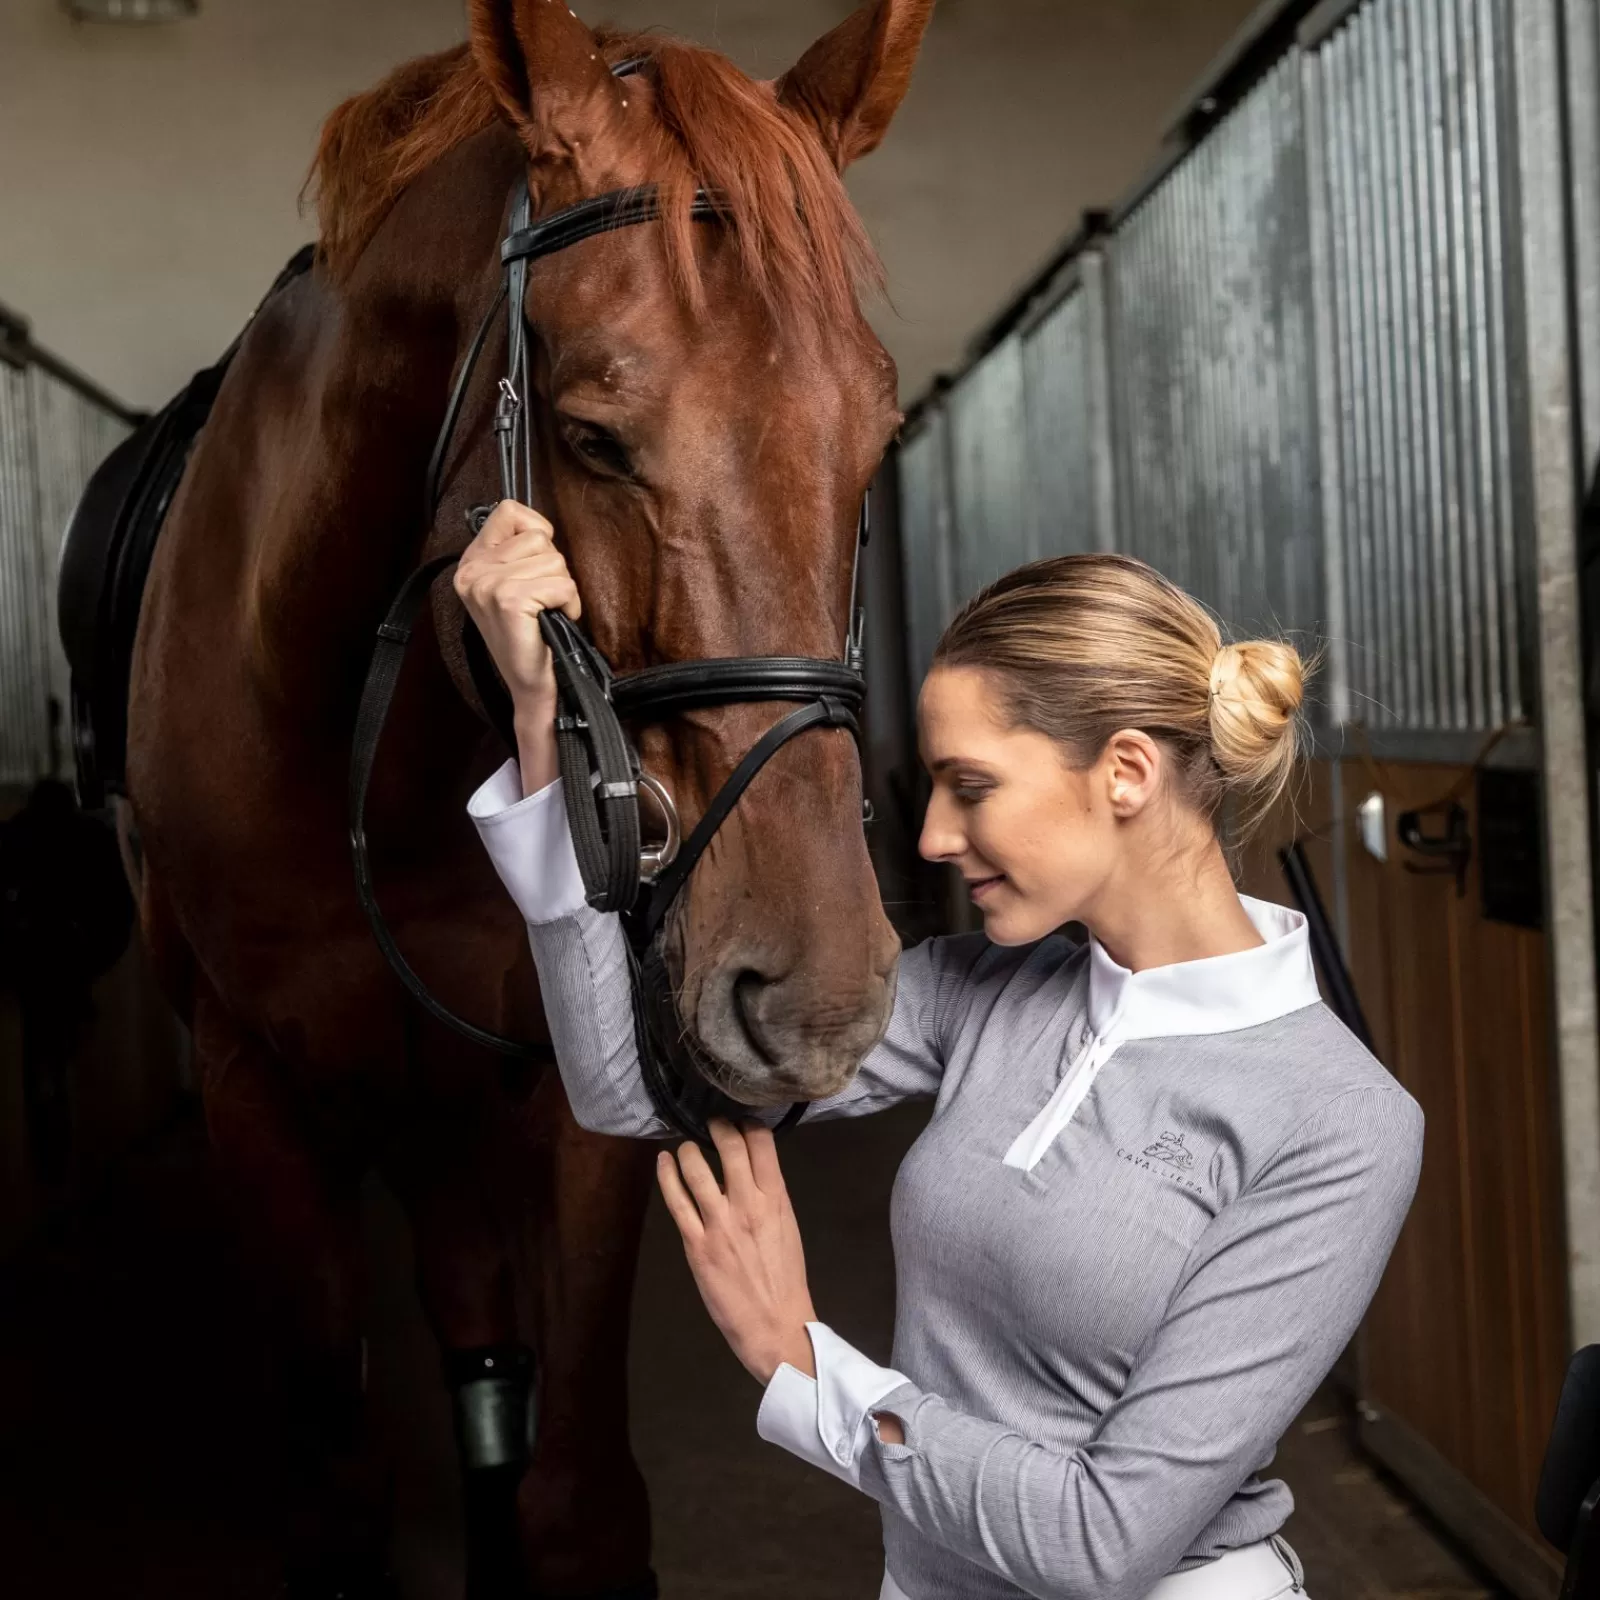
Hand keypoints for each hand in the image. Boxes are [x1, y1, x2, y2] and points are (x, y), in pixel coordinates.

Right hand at [454, 500, 579, 792]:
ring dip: (562, 588)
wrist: (531, 684)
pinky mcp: (509, 601)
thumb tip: (542, 529)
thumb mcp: (513, 585)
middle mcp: (473, 571)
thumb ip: (517, 552)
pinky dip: (569, 603)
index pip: (509, 510)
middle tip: (543, 601)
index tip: (537, 565)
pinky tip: (554, 620)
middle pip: (539, 538)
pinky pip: (562, 583)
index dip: (536, 532)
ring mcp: (487, 585)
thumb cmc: (531, 635)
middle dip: (553, 569)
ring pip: (554, 560)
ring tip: (547, 612)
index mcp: (471, 562)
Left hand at [656, 1120, 818, 1384]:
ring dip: (689, 1150)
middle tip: (711, 1122)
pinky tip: (664, 1164)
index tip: (739, 1119)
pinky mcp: (696, 1243)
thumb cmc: (784, 1277)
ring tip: (686, 1146)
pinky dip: (667, 1176)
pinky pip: (676, 1201)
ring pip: (697, 1170)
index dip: (748, 1123)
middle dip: (718, 1127)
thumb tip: (753, 1169)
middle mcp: (747, 1204)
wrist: (774, 1324)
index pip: (762, 1144)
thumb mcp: (787, 1226)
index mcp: (775, 1198)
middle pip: (730, 1147)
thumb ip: (769, 1196)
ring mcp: (719, 1223)